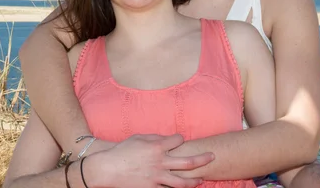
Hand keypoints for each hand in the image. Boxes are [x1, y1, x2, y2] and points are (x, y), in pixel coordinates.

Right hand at [84, 134, 213, 187]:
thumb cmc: (122, 150)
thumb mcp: (139, 137)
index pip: (178, 140)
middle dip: (202, 159)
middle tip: (212, 156)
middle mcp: (160, 162)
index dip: (180, 139)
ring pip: (181, 182)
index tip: (180, 140)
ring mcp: (157, 177)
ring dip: (194, 180)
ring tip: (202, 179)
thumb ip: (155, 137)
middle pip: (188, 161)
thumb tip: (168, 138)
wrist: (107, 169)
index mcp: (157, 147)